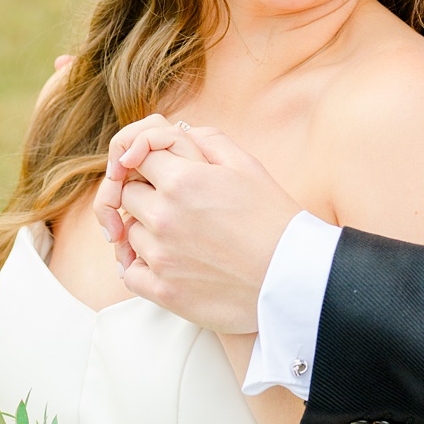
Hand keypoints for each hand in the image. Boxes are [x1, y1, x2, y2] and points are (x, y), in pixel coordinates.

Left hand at [100, 120, 299, 335]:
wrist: (295, 279)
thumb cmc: (274, 220)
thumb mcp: (247, 166)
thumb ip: (206, 141)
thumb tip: (174, 133)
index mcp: (181, 181)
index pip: (136, 158)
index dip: (148, 163)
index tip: (161, 173)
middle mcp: (163, 217)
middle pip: (127, 195)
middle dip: (146, 196)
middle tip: (176, 207)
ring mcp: (160, 256)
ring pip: (128, 233)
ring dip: (146, 232)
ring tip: (183, 238)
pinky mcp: (162, 291)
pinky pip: (129, 273)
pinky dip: (141, 268)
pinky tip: (168, 263)